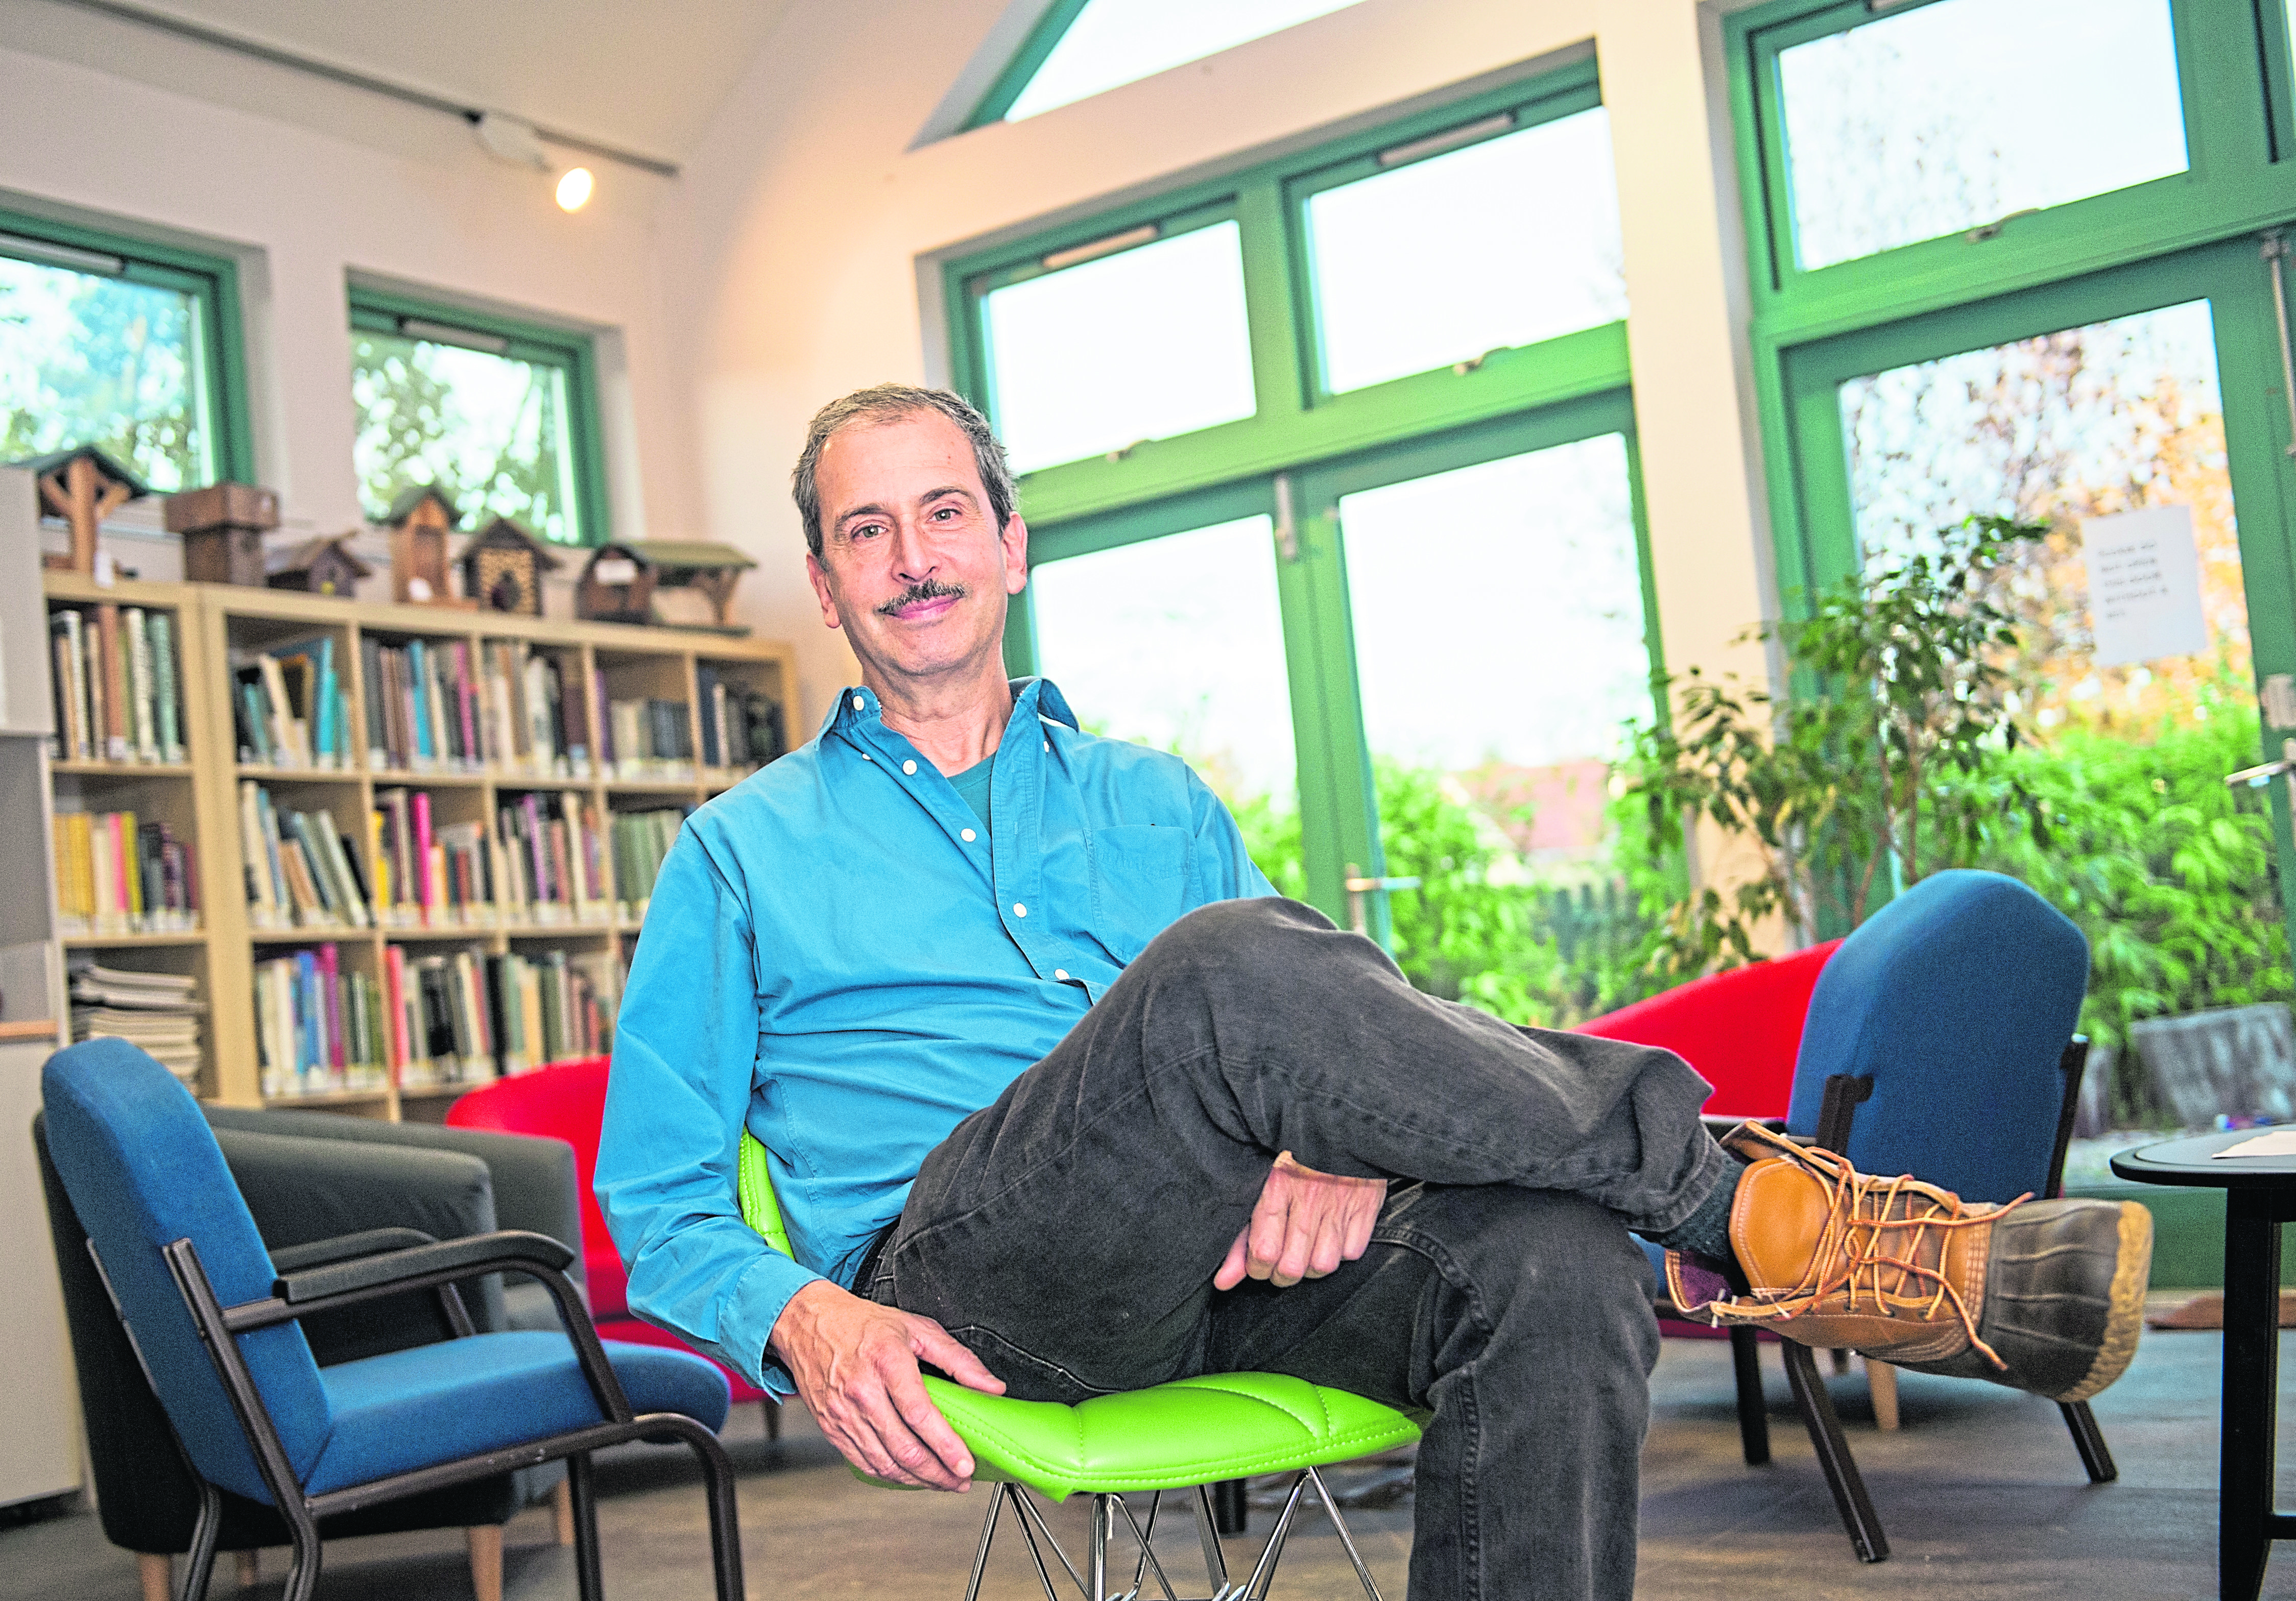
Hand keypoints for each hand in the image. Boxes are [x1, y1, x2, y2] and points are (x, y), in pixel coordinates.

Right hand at [768, 1279, 1005, 1490]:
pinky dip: (890, 1476)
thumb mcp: (917, 1328)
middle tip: (960, 1481)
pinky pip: (864, 1463)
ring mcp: (843, 1414)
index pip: (920, 1414)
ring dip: (917, 1480)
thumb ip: (958, 1359)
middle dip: (938, 1473)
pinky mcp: (831, 1428)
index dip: (946, 1445)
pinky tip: (910, 1476)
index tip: (966, 1464)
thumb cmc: (864, 1325)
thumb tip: (991, 1387)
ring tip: (942, 1482)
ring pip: (885, 1463)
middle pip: (904, 1448)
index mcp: (886, 1360)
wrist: (809, 1325)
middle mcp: (861, 1390)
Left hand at [1214, 1151, 1387, 1290]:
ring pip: (1324, 1265)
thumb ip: (1240, 1238)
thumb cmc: (1289, 1159)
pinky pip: (1352, 1252)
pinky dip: (1341, 1251)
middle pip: (1293, 1268)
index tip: (1258, 1260)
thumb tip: (1223, 1282)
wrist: (1337, 1123)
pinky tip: (1330, 1234)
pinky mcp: (1366, 1207)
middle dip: (1281, 1274)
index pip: (1264, 1253)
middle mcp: (1309, 1197)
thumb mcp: (1257, 1191)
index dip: (1257, 1267)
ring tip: (1305, 1248)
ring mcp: (1340, 1203)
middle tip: (1280, 1260)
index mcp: (1276, 1187)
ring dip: (1311, 1265)